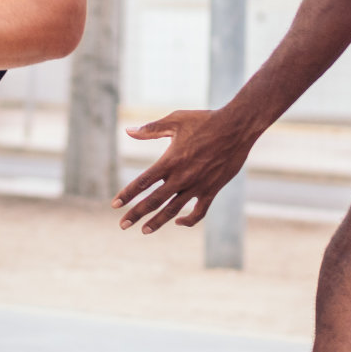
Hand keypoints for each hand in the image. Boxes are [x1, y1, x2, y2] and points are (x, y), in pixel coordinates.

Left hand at [112, 108, 255, 233]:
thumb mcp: (175, 120)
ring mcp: (197, 186)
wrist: (236, 128)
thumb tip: (128, 132)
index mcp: (170, 161)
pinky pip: (199, 212)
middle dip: (136, 214)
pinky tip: (178, 222)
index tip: (114, 205)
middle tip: (122, 225)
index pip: (143, 182)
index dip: (127, 194)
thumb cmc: (203, 120)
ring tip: (144, 231)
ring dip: (157, 222)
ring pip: (173, 210)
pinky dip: (188, 220)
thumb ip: (151, 129)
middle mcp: (181, 177)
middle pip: (154, 201)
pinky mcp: (212, 190)